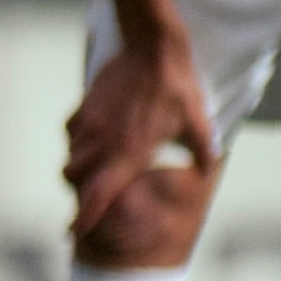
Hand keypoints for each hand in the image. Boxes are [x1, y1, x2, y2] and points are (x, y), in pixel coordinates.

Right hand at [66, 32, 214, 245]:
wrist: (152, 47)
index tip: (72, 233)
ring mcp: (91, 123)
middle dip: (79, 192)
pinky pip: (72, 133)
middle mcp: (104, 142)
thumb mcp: (197, 122)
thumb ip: (202, 151)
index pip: (98, 194)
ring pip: (72, 156)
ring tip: (97, 169)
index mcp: (129, 153)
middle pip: (74, 179)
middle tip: (90, 198)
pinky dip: (78, 143)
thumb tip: (207, 171)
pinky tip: (95, 139)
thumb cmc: (178, 87)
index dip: (84, 218)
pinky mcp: (85, 106)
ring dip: (80, 168)